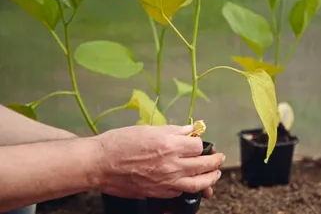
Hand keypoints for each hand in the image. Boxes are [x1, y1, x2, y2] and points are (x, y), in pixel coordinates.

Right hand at [94, 125, 224, 198]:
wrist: (99, 164)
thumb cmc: (119, 143)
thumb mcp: (146, 129)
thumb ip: (172, 130)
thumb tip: (189, 129)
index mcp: (169, 144)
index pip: (198, 145)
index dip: (201, 143)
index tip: (201, 142)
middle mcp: (171, 164)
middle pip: (203, 164)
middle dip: (215, 161)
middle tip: (219, 158)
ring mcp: (166, 181)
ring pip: (198, 183)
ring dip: (210, 179)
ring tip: (215, 175)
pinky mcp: (159, 192)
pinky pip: (181, 192)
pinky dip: (190, 188)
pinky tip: (191, 183)